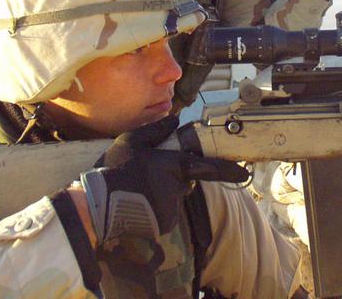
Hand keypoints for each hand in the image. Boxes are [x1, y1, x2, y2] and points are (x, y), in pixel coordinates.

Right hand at [84, 116, 247, 239]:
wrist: (96, 206)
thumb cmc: (113, 170)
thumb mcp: (131, 142)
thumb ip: (156, 130)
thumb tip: (175, 118)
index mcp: (172, 166)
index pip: (208, 167)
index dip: (228, 170)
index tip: (245, 172)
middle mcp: (177, 188)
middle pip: (185, 181)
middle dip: (173, 177)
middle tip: (146, 176)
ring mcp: (172, 208)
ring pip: (175, 196)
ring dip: (163, 192)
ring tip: (137, 190)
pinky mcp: (165, 224)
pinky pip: (167, 211)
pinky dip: (157, 207)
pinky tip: (138, 203)